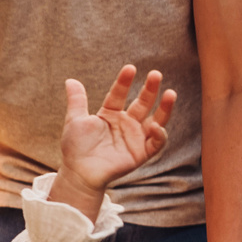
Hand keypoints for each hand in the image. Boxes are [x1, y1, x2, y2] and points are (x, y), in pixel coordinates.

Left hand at [51, 66, 174, 214]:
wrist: (78, 173)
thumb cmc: (75, 148)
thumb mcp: (75, 121)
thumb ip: (77, 101)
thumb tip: (70, 80)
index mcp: (110, 114)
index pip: (119, 94)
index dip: (124, 82)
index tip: (130, 68)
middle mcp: (125, 124)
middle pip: (142, 103)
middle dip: (150, 89)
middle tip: (156, 74)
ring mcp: (134, 138)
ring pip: (155, 120)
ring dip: (164, 108)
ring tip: (170, 93)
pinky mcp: (140, 153)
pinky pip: (155, 143)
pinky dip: (159, 135)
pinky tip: (157, 126)